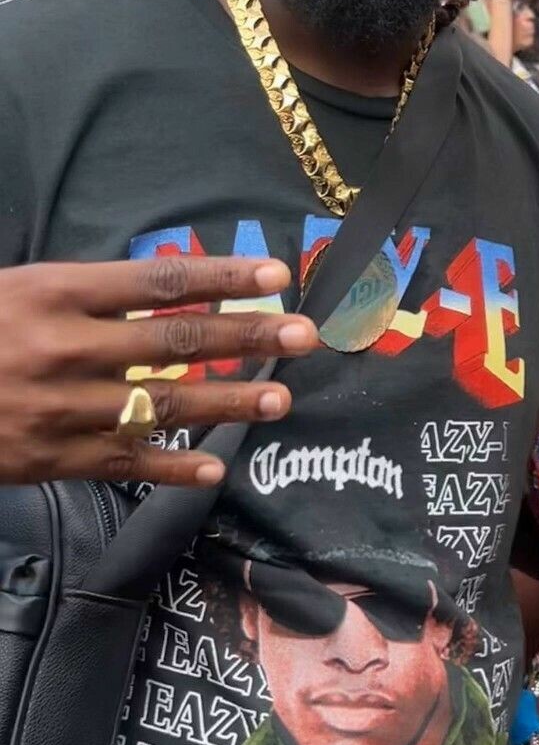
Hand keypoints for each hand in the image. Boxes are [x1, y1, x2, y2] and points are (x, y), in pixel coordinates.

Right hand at [0, 257, 317, 487]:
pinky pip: (124, 464)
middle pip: (174, 340)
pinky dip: (172, 467)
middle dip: (248, 338)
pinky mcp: (48, 459)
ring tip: (280, 399)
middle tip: (304, 335)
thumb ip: (89, 295)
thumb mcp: (20, 290)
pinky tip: (214, 467)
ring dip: (228, 402)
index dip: (221, 279)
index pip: (157, 282)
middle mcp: (63, 347)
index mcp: (54, 292)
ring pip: (160, 405)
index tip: (275, 277)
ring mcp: (58, 407)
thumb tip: (172, 294)